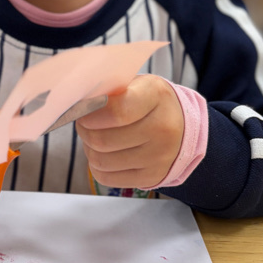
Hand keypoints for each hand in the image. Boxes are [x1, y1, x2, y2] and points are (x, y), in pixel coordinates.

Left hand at [76, 75, 183, 189]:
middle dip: (84, 130)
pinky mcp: (151, 178)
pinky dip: (97, 166)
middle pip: (103, 139)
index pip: (116, 111)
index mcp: (156, 96)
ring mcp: (159, 157)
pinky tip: (104, 153)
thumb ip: (110, 90)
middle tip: (85, 123)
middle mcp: (162, 129)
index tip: (84, 110)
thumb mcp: (136, 84)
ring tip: (95, 136)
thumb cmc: (150, 102)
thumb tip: (79, 103)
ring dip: (89, 149)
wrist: (183, 127)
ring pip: (101, 160)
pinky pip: (107, 177)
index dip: (91, 113)